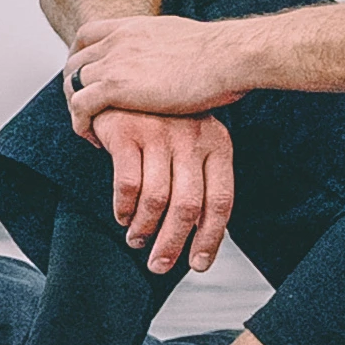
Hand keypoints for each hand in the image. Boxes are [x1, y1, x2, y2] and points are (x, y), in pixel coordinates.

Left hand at [63, 15, 246, 128]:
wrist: (227, 57)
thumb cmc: (221, 55)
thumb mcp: (184, 41)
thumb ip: (168, 49)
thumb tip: (178, 59)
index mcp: (134, 27)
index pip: (88, 34)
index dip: (80, 56)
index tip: (86, 77)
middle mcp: (119, 40)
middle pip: (75, 60)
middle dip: (74, 87)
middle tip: (86, 111)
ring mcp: (115, 61)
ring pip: (72, 83)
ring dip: (75, 108)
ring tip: (90, 128)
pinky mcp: (117, 86)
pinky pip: (80, 105)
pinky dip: (81, 124)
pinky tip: (96, 139)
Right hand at [82, 108, 234, 274]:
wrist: (126, 79)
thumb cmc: (164, 121)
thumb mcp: (194, 142)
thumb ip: (201, 180)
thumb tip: (202, 234)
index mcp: (217, 143)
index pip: (221, 201)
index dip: (210, 238)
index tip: (198, 264)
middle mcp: (192, 138)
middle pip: (188, 206)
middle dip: (173, 244)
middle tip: (159, 266)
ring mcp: (160, 133)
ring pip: (156, 199)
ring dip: (145, 229)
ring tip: (137, 241)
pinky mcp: (127, 132)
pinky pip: (128, 184)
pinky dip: (124, 208)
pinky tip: (123, 216)